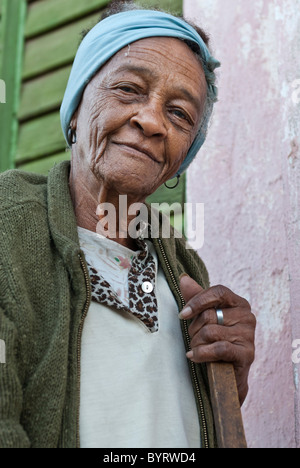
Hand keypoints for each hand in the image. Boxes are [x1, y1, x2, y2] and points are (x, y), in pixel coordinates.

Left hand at [179, 275, 255, 404]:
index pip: (218, 291)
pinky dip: (202, 353)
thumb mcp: (205, 318)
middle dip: (194, 329)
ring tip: (196, 349)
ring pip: (210, 332)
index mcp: (239, 303)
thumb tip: (183, 278)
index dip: (198, 301)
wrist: (226, 377)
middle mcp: (248, 316)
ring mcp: (249, 335)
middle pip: (210, 314)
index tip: (182, 315)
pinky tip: (195, 357)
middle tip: (193, 338)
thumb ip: (196, 297)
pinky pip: (218, 348)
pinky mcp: (247, 354)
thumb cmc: (214, 342)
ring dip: (196, 343)